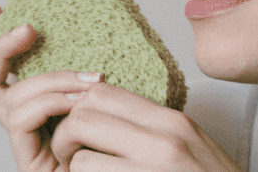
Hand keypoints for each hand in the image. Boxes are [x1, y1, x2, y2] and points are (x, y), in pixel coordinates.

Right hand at [0, 5, 102, 171]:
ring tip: (89, 81)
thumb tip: (89, 24)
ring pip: (12, 100)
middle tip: (30, 28)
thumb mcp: (112, 90)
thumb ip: (95, 65)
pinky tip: (79, 104)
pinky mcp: (30, 164)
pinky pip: (21, 121)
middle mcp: (28, 127)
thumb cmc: (129, 135)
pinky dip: (48, 104)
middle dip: (2, 50)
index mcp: (44, 108)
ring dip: (49, 81)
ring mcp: (26, 145)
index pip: (2, 73)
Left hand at [50, 79, 241, 170]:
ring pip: (80, 159)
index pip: (102, 92)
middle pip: (83, 117)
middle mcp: (164, 140)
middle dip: (65, 139)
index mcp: (172, 121)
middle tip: (70, 159)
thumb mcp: (191, 145)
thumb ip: (154, 128)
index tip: (80, 131)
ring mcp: (153, 170)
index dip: (78, 109)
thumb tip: (108, 116)